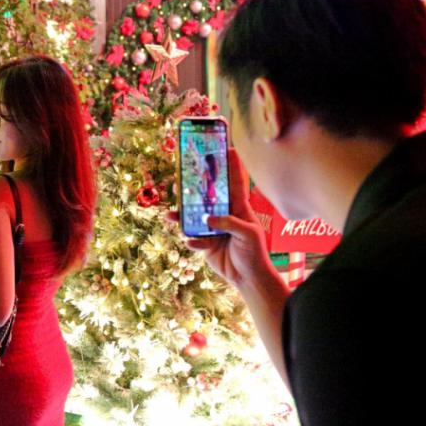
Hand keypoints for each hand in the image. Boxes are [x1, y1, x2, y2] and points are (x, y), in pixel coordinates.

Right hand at [187, 148, 272, 291]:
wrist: (248, 278)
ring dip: (182, 216)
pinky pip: (193, 238)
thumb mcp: (248, 234)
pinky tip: (192, 243)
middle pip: (206, 197)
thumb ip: (230, 223)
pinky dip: (192, 241)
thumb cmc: (255, 253)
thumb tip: (209, 218)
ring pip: (193, 217)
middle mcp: (223, 215)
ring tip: (171, 215)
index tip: (226, 148)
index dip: (231, 166)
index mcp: (238, 208)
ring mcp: (212, 229)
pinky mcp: (205, 244)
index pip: (233, 183)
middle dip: (193, 189)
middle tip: (180, 181)